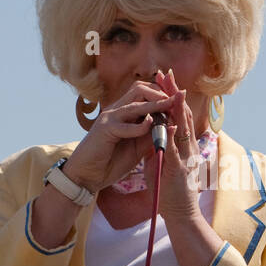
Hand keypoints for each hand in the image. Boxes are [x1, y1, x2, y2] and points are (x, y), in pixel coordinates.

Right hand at [63, 81, 177, 193]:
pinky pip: (126, 124)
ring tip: (170, 105)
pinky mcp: (104, 130)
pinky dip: (140, 126)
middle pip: (140, 89)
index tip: (178, 99)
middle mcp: (116, 111)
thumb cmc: (110, 162)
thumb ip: (150, 135)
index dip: (161, 93)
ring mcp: (109, 118)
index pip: (144, 92)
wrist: (87, 176)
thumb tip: (172, 124)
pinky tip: (150, 127)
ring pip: (135, 102)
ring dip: (155, 104)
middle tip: (175, 100)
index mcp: (124, 114)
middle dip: (160, 93)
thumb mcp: (137, 147)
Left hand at [142, 69, 202, 223]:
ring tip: (174, 90)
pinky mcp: (181, 170)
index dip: (170, 95)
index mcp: (182, 144)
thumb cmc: (169, 188)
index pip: (177, 114)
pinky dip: (174, 137)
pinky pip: (177, 151)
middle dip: (174, 94)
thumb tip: (154, 130)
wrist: (179, 212)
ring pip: (184, 128)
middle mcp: (188, 147)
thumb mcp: (162, 161)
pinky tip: (171, 124)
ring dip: (179, 109)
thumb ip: (158, 145)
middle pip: (183, 115)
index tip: (162, 78)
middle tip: (167, 75)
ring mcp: (186, 157)